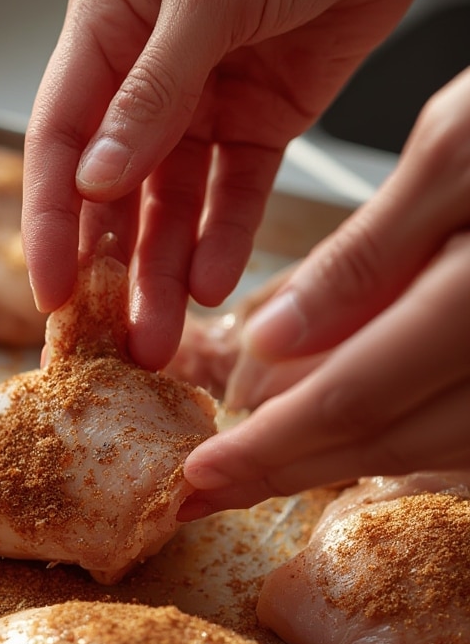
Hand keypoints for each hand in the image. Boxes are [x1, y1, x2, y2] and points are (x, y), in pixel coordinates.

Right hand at [22, 0, 422, 368]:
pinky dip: (225, 240)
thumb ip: (152, 89)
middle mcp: (144, 78)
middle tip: (110, 338)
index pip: (59, 141)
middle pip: (113, 193)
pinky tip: (213, 285)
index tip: (51, 292)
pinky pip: (235, 195)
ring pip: (173, 208)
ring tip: (159, 337)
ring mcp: (203, 106)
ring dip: (164, 274)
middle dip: (109, 269)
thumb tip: (96, 180)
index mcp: (106, 30)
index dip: (51, 222)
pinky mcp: (261, 124)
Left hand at [181, 67, 469, 517]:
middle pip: (382, 441)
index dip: (269, 446)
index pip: (354, 398)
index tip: (199, 474)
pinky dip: (388, 435)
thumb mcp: (453, 152)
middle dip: (283, 471)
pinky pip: (457, 432)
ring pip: (420, 448)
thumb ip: (364, 255)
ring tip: (254, 463)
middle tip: (206, 492)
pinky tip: (335, 431)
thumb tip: (272, 338)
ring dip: (329, 461)